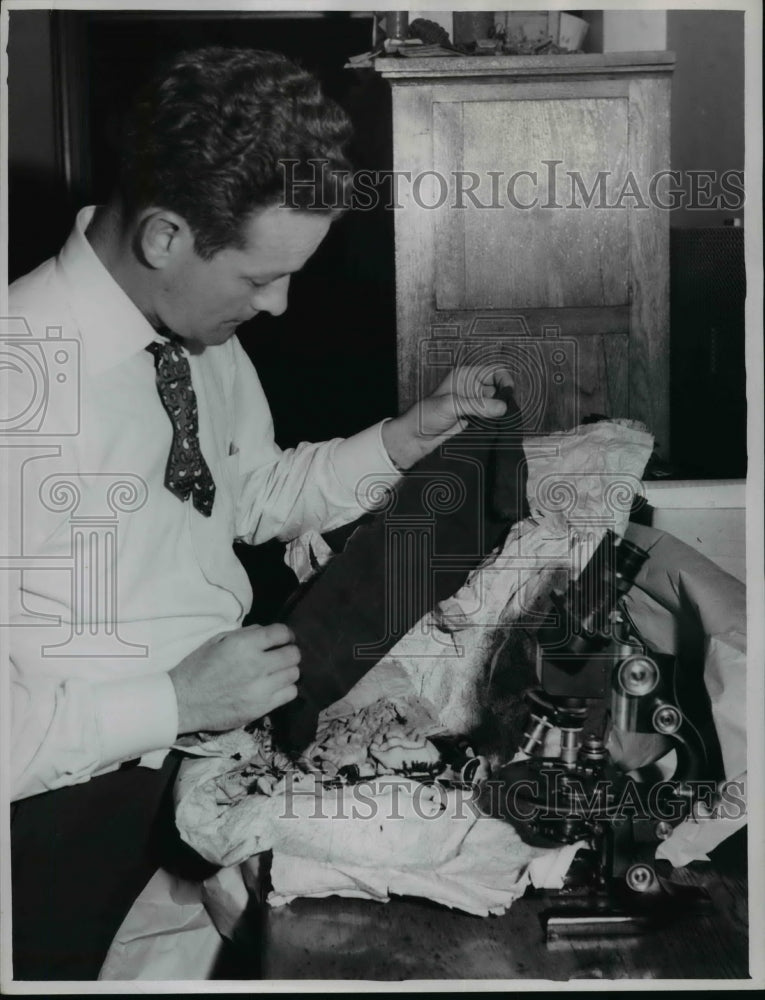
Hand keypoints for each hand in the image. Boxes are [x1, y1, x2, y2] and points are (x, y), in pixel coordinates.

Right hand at [169, 623, 299, 734]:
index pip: (281, 633)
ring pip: (294, 674)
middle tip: (282, 655)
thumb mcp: (216, 641)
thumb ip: (244, 634)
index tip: (285, 638)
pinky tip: (276, 687)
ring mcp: (260, 688)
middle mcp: (256, 665)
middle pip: (293, 654)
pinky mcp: (261, 708)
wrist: (182, 702)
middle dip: (290, 652)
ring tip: (278, 672)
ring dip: (288, 670)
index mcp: (243, 645)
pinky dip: (286, 688)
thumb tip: (265, 632)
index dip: (287, 634)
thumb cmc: (197, 668)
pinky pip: (290, 694)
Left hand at [381, 365, 513, 470]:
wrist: (415, 438)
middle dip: (503, 400)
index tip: (508, 393)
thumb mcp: (451, 405)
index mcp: (465, 376)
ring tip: (496, 422)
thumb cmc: (424, 416)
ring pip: (496, 407)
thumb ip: (478, 405)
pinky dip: (494, 424)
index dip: (504, 380)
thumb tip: (501, 407)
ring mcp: (474, 405)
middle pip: (498, 390)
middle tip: (502, 412)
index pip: (493, 372)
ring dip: (499, 414)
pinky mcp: (474, 421)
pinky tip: (492, 429)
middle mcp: (471, 389)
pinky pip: (491, 421)